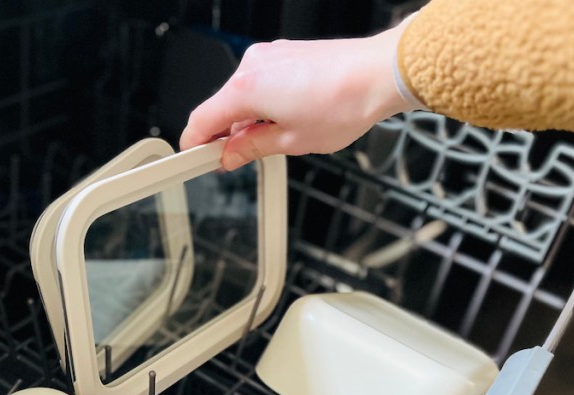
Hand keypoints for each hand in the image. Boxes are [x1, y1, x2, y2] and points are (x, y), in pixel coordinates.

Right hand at [180, 25, 416, 169]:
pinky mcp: (286, 53)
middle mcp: (252, 66)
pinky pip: (261, 82)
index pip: (201, 120)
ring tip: (278, 140)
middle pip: (220, 106)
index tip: (195, 160)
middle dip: (226, 135)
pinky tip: (287, 119)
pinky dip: (263, 103)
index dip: (195, 145)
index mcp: (246, 89)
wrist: (378, 74)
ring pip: (242, 95)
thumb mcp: (291, 141)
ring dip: (248, 120)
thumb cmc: (344, 103)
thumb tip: (231, 155)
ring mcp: (270, 55)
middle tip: (236, 161)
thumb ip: (252, 149)